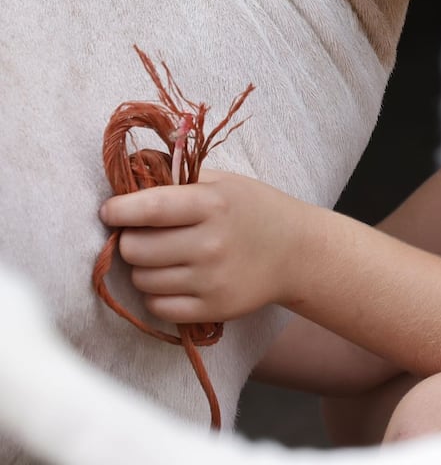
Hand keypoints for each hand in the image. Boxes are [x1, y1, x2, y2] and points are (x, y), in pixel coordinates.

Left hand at [99, 170, 307, 323]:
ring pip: (141, 279)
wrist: (297, 252)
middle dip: (131, 240)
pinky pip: (157, 307)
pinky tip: (176, 279)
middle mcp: (211, 243)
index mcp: (213, 204)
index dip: (118, 209)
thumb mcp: (223, 182)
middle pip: (134, 248)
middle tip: (146, 234)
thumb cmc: (254, 209)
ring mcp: (211, 280)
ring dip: (145, 268)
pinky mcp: (212, 309)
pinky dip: (158, 294)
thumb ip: (176, 175)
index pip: (148, 208)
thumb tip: (129, 165)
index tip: (110, 211)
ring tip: (166, 257)